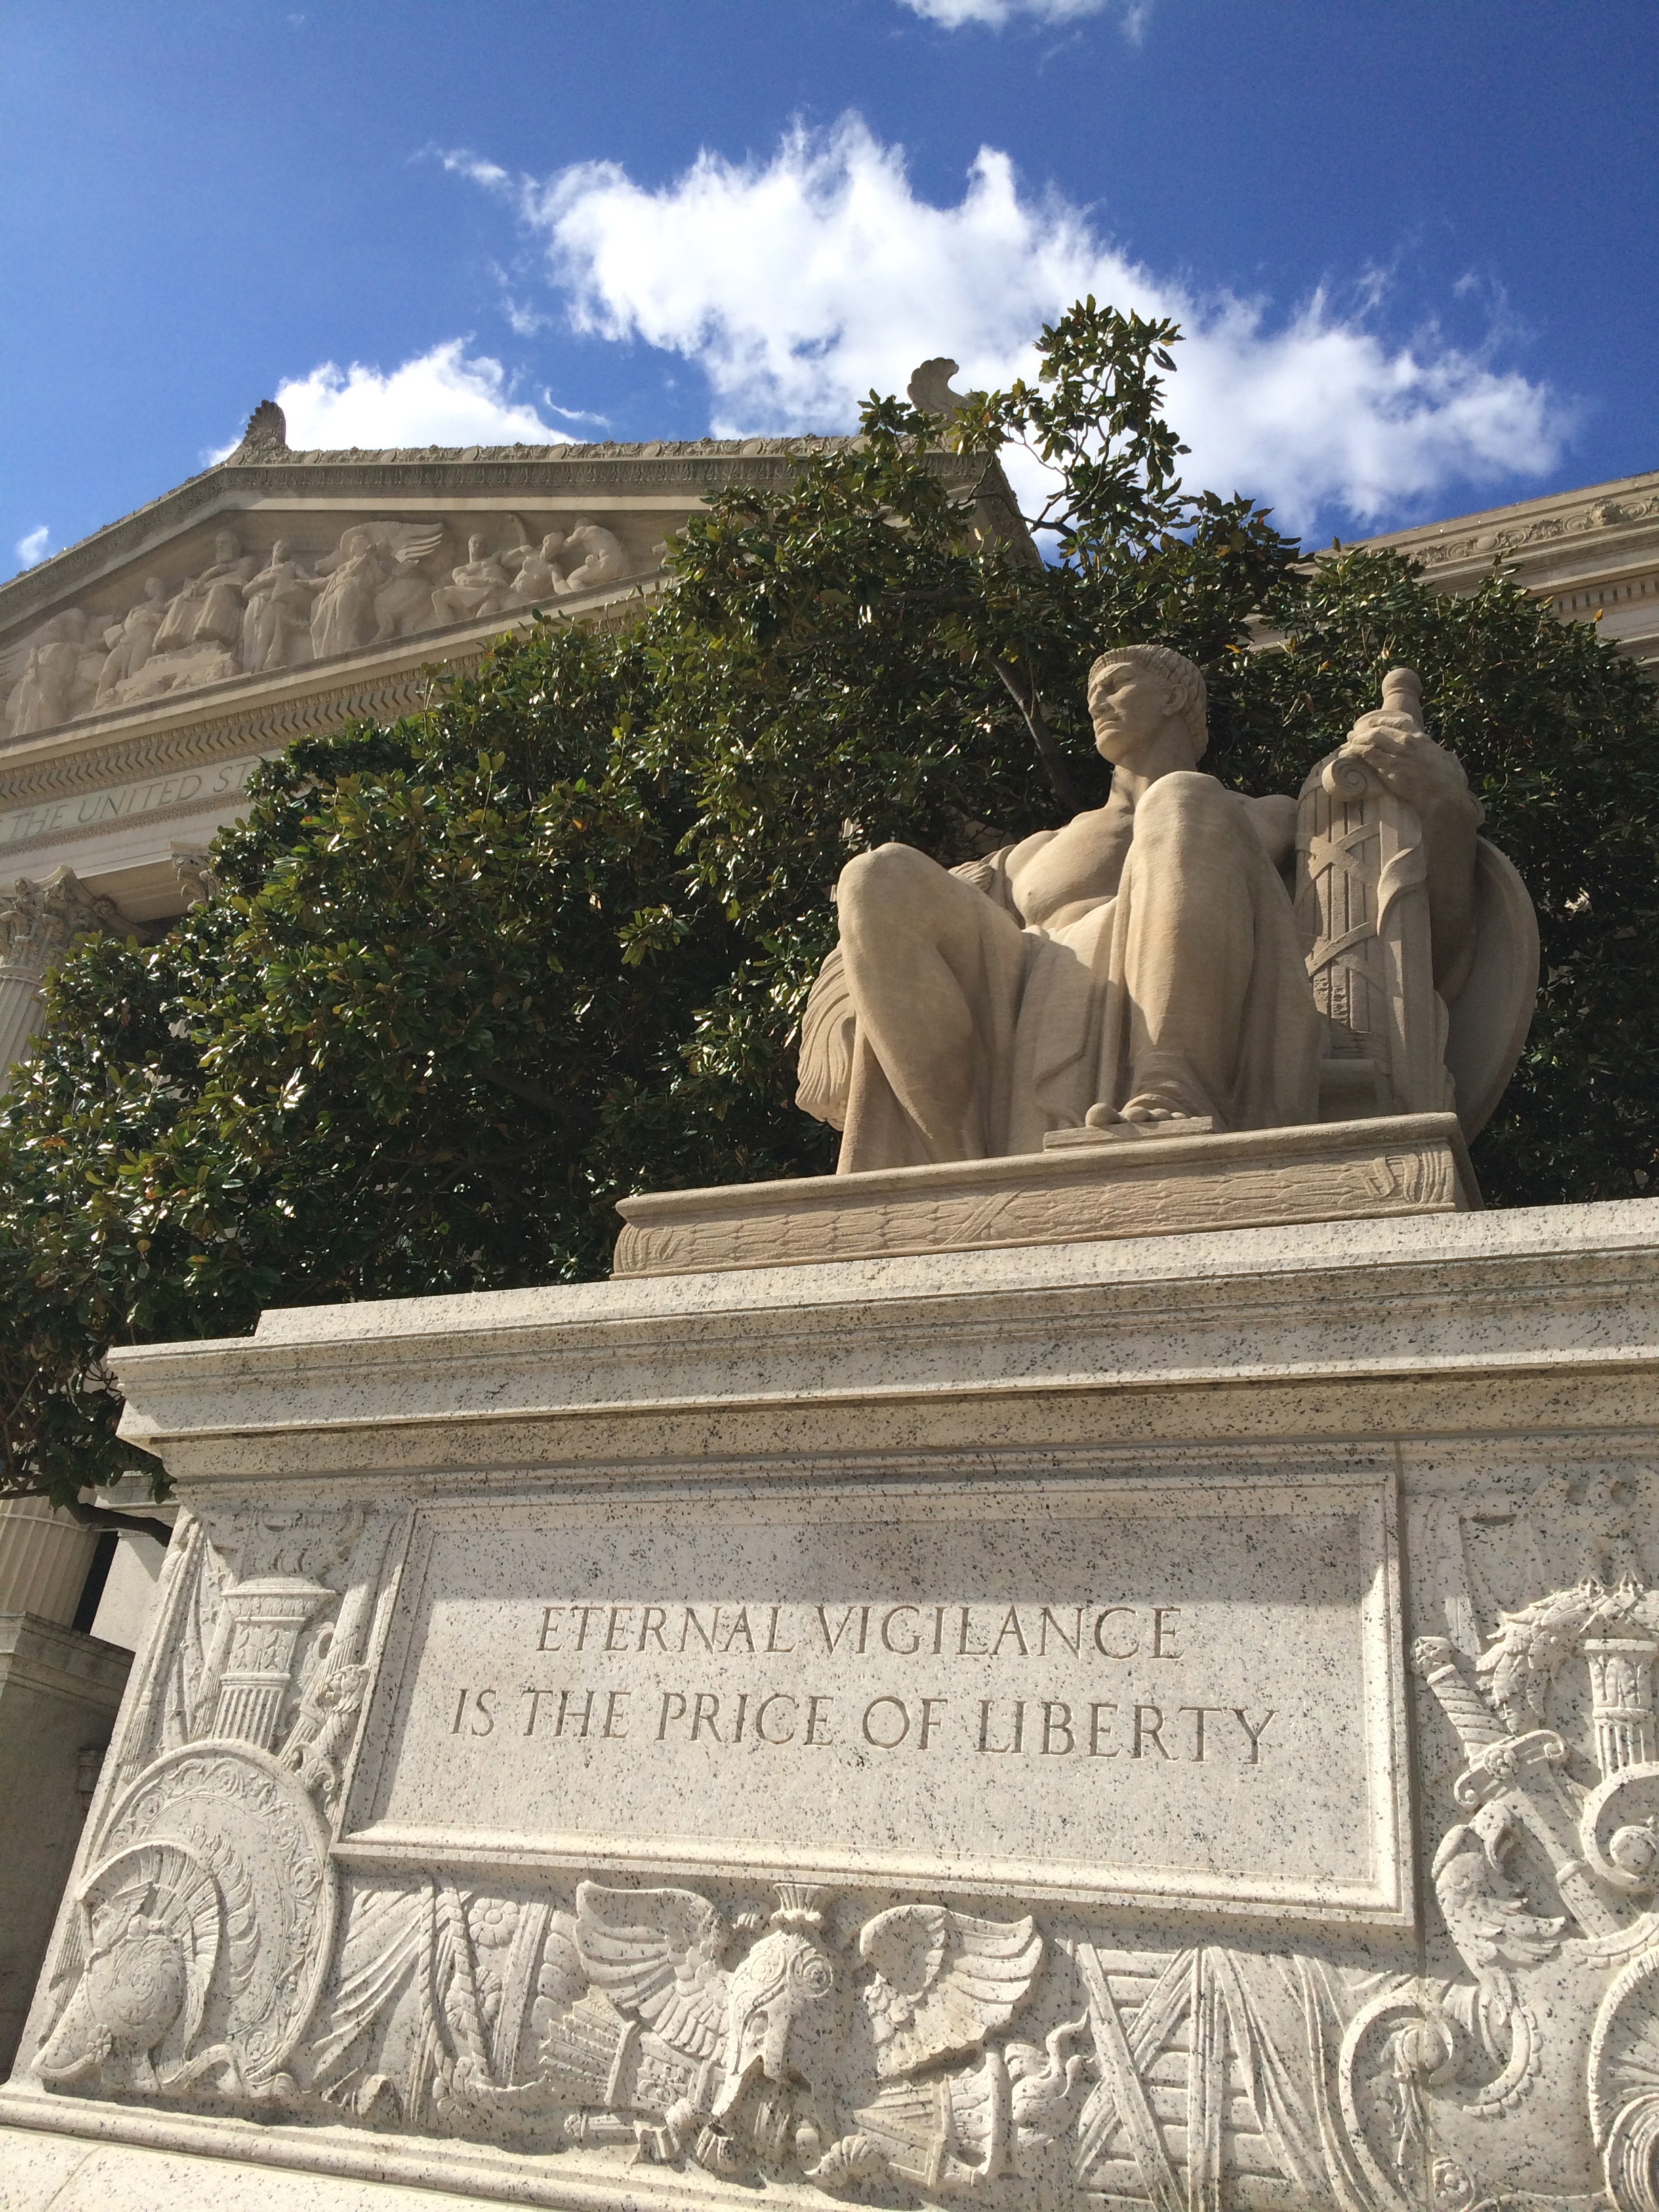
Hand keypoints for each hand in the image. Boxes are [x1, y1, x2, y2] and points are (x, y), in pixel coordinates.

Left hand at [1342, 710, 1481, 827]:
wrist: (1443, 797)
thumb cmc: (1450, 786)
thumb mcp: (1451, 765)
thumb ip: (1448, 759)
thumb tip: (1451, 758)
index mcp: (1422, 740)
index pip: (1399, 722)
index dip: (1381, 720)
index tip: (1370, 723)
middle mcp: (1409, 742)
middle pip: (1380, 729)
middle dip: (1363, 731)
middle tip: (1352, 735)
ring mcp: (1398, 754)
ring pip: (1371, 740)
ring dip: (1356, 741)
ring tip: (1347, 745)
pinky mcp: (1389, 767)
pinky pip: (1367, 754)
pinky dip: (1354, 752)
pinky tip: (1347, 755)